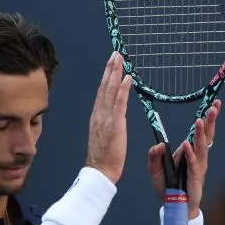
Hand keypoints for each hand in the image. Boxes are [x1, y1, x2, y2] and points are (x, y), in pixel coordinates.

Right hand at [85, 52, 131, 183]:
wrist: (99, 171)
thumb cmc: (103, 158)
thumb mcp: (103, 136)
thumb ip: (106, 124)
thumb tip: (112, 116)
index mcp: (96, 117)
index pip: (102, 92)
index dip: (106, 76)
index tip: (111, 63)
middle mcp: (99, 114)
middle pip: (104, 86)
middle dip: (110, 68)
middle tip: (115, 53)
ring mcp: (106, 118)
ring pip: (110, 90)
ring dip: (115, 73)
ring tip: (119, 59)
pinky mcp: (114, 124)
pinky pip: (119, 102)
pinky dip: (123, 89)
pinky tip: (128, 78)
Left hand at [147, 99, 219, 218]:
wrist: (175, 206)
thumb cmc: (168, 187)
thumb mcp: (155, 170)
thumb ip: (154, 156)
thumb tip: (158, 144)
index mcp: (190, 151)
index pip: (199, 131)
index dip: (206, 117)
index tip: (213, 103)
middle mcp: (197, 156)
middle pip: (206, 135)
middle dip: (210, 120)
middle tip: (215, 105)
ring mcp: (198, 167)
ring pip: (200, 147)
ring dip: (200, 134)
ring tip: (199, 120)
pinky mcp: (195, 178)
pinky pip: (192, 164)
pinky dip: (190, 154)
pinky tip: (186, 145)